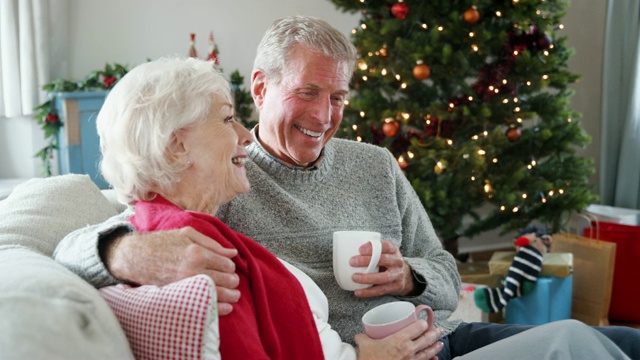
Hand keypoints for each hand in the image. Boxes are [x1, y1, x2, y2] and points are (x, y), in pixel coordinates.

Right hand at [103, 227, 240, 314]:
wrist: (135, 257)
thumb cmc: (162, 242)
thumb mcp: (187, 234)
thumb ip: (212, 243)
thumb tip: (232, 252)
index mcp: (198, 253)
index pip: (227, 264)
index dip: (231, 267)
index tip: (229, 268)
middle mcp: (194, 271)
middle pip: (226, 280)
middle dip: (233, 281)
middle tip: (233, 282)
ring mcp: (186, 286)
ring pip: (219, 294)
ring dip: (231, 296)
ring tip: (234, 295)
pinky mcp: (178, 297)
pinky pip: (204, 306)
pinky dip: (219, 309)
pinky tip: (226, 307)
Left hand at [350, 240, 414, 297]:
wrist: (405, 277)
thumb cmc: (389, 262)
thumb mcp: (385, 252)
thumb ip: (374, 249)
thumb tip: (351, 248)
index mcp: (394, 250)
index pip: (386, 246)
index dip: (373, 247)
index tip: (360, 249)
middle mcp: (397, 262)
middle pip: (383, 260)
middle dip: (367, 261)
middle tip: (352, 262)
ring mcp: (397, 275)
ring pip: (383, 278)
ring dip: (367, 278)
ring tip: (354, 277)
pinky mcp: (394, 287)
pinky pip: (380, 290)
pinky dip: (368, 292)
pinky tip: (358, 291)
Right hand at [355, 321, 443, 359]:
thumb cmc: (370, 359)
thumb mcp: (364, 345)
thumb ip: (363, 338)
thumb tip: (360, 335)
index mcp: (399, 340)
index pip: (417, 328)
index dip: (423, 323)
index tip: (424, 321)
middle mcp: (409, 350)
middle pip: (426, 339)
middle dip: (434, 333)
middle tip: (439, 329)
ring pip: (428, 352)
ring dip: (435, 346)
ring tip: (440, 343)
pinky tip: (434, 358)